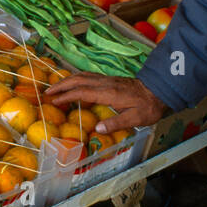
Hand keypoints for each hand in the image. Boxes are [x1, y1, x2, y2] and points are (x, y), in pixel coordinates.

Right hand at [44, 74, 167, 134]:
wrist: (159, 90)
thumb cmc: (148, 107)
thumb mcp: (135, 119)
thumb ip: (116, 123)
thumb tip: (96, 129)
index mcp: (109, 93)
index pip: (83, 92)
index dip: (66, 95)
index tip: (53, 100)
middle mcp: (106, 84)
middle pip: (79, 80)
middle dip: (61, 85)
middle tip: (47, 92)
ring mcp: (108, 80)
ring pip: (83, 76)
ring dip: (67, 80)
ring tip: (55, 87)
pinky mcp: (110, 80)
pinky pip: (89, 77)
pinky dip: (77, 79)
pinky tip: (74, 84)